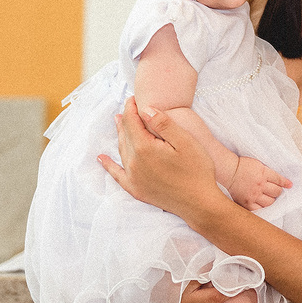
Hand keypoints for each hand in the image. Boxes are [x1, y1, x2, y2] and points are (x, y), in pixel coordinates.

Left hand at [99, 97, 228, 224]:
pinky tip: (102, 159)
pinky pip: (117, 174)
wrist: (199, 203)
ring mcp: (133, 177)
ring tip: (119, 122)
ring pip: (122, 150)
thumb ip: (163, 124)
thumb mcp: (185, 141)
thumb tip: (145, 109)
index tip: (134, 99)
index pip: (131, 122)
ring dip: (120, 135)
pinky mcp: (136, 189)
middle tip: (128, 107)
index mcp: (145, 148)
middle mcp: (134, 162)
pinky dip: (108, 165)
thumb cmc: (197, 170)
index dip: (131, 108)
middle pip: (125, 135)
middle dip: (125, 119)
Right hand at [227, 156, 290, 209]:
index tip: (289, 185)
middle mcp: (260, 185)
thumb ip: (267, 171)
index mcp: (263, 173)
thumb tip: (277, 178)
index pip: (279, 179)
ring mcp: (254, 195)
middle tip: (275, 191)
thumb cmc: (242, 166)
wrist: (229, 172)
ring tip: (269, 198)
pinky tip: (263, 206)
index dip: (285, 183)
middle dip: (278, 192)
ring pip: (270, 202)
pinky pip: (259, 209)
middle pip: (276, 192)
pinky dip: (263, 208)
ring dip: (272, 200)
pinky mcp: (247, 203)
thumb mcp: (257, 164)